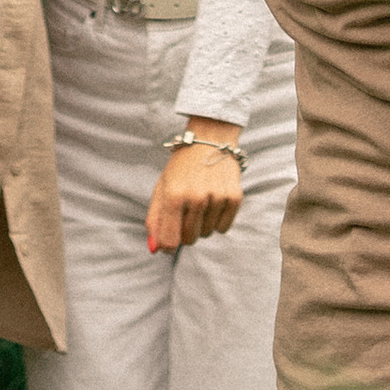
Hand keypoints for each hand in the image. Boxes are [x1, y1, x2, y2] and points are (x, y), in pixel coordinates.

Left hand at [146, 134, 243, 251]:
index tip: (170, 239)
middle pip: (189, 239)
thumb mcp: (162, 188)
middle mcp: (196, 197)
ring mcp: (217, 197)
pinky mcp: (234, 197)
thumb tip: (154, 249)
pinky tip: (214, 201)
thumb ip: (155, 220)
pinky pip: (223, 228)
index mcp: (173, 195)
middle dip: (185, 231)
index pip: (170, 240)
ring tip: (201, 201)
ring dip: (202, 224)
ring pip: (207, 234)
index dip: (168, 245)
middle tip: (186, 212)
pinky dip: (218, 220)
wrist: (210, 140)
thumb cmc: (181, 167)